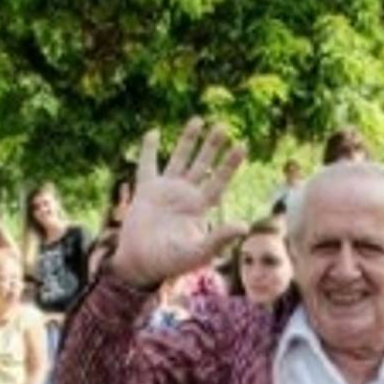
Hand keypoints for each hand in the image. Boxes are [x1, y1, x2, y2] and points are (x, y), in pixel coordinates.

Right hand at [110, 119, 249, 288]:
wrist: (140, 264)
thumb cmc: (170, 263)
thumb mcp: (198, 253)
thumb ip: (219, 239)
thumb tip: (243, 226)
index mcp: (200, 208)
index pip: (219, 181)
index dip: (230, 164)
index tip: (242, 145)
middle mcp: (185, 196)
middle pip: (203, 166)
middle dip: (212, 147)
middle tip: (223, 127)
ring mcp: (165, 191)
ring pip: (180, 160)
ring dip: (188, 141)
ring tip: (198, 119)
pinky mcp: (145, 191)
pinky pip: (148, 165)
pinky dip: (150, 149)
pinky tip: (154, 132)